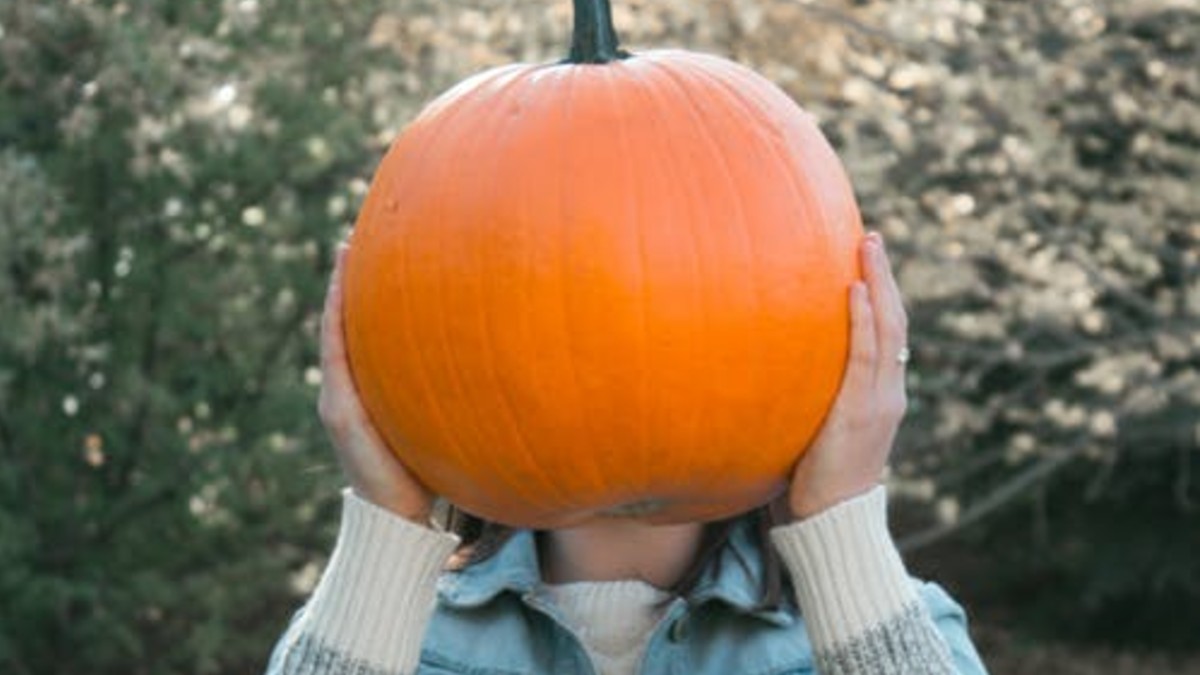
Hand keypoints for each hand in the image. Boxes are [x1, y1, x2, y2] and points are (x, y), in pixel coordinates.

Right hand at [318, 244, 434, 522]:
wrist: (403, 520)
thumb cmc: (430, 474)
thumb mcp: (442, 423)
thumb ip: (452, 394)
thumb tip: (500, 362)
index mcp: (368, 393)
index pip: (364, 333)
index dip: (367, 295)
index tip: (382, 252)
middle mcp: (347, 391)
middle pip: (344, 323)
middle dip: (350, 281)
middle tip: (361, 236)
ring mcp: (339, 400)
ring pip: (334, 332)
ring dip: (340, 290)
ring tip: (348, 251)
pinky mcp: (341, 413)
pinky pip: (337, 354)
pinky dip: (338, 320)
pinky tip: (347, 288)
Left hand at [785, 232, 908, 519]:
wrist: (831, 525)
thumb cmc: (812, 483)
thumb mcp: (811, 433)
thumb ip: (800, 400)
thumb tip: (758, 370)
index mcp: (877, 397)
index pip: (884, 336)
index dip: (879, 296)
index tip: (865, 260)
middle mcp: (887, 393)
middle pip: (893, 322)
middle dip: (884, 277)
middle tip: (870, 237)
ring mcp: (879, 402)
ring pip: (887, 330)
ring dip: (878, 283)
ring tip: (868, 245)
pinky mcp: (861, 412)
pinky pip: (866, 357)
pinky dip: (864, 320)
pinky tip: (854, 290)